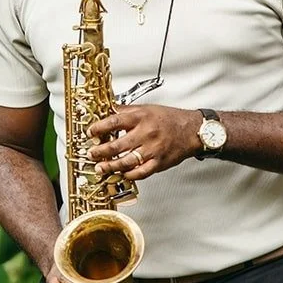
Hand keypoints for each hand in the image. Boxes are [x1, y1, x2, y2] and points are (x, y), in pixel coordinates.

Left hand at [87, 104, 201, 178]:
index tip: (91, 133)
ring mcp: (152, 150)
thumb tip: (109, 110)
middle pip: (118, 145)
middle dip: (101, 151)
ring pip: (127, 161)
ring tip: (101, 167)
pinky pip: (141, 172)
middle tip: (92, 153)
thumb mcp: (147, 108)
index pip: (114, 122)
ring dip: (111, 166)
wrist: (192, 130)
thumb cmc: (170, 119)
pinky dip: (129, 175)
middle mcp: (146, 133)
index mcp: (141, 117)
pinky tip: (121, 174)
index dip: (99, 128)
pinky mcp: (158, 163)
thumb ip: (127, 110)